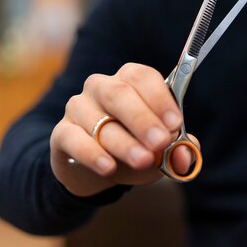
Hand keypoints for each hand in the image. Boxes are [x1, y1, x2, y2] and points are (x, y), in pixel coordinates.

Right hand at [50, 63, 197, 196]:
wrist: (98, 170)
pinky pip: (74, 139)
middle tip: (161, 142)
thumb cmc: (135, 148)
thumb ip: (176, 152)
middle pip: (119, 93)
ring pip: (100, 120)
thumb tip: (185, 159)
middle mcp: (101, 87)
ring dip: (124, 142)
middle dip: (143, 119)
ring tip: (143, 160)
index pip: (143, 77)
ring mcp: (78, 107)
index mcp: (130, 80)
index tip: (175, 123)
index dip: (160, 99)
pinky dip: (92, 154)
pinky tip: (108, 167)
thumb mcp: (160, 152)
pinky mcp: (61, 133)